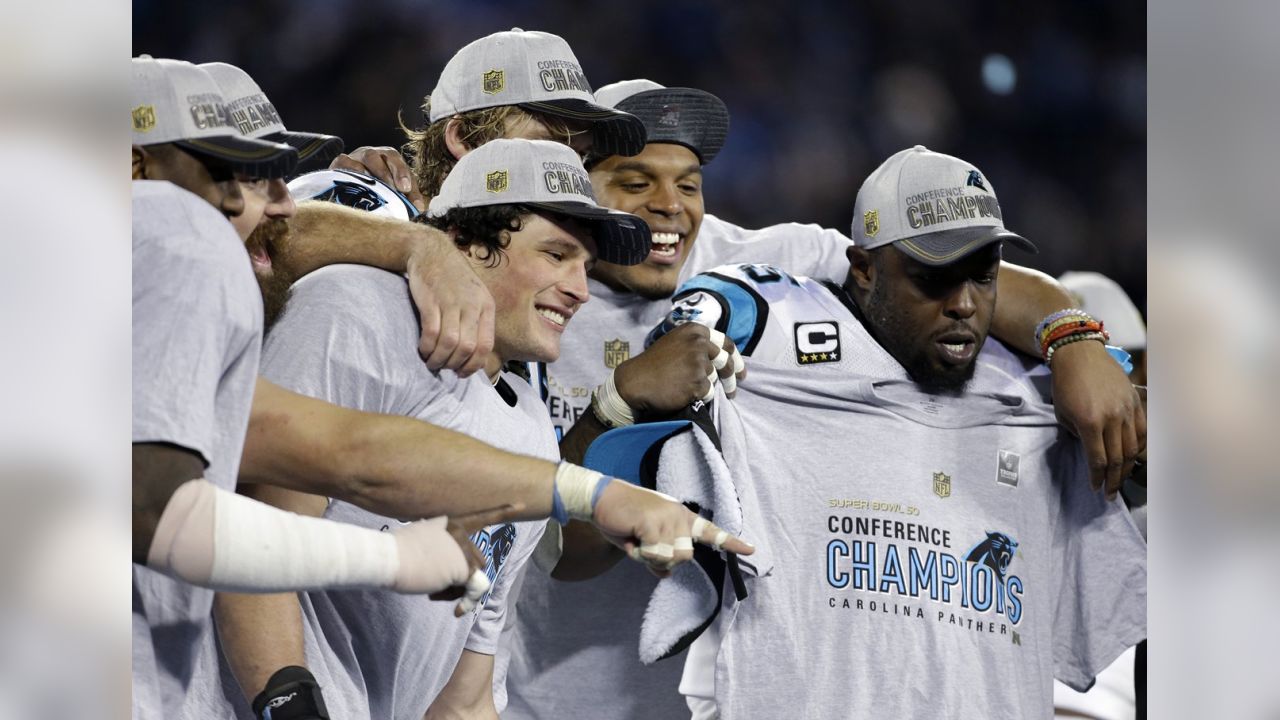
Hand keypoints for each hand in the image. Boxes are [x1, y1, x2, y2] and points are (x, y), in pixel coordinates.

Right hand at [330, 146, 426, 212]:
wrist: (350, 189)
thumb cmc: (380, 189)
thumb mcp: (397, 191)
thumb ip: (409, 197)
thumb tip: (419, 207)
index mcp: (386, 157)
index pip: (394, 158)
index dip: (401, 172)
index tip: (405, 188)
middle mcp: (369, 154)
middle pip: (375, 155)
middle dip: (385, 173)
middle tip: (393, 191)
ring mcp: (352, 158)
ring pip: (358, 160)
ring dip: (368, 175)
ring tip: (375, 192)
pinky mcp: (337, 166)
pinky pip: (343, 165)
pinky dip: (350, 174)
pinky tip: (356, 187)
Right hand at [392, 503, 522, 606]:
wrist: (386, 558)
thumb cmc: (394, 555)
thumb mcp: (420, 543)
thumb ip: (442, 551)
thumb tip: (464, 576)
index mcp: (449, 523)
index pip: (480, 516)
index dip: (503, 511)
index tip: (522, 505)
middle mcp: (460, 532)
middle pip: (475, 562)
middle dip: (461, 580)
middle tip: (436, 591)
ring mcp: (462, 548)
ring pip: (473, 577)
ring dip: (457, 591)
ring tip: (433, 591)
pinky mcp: (463, 567)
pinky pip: (475, 590)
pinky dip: (468, 603)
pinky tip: (457, 611)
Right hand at [405, 229, 495, 376]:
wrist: (431, 251)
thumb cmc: (452, 279)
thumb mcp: (475, 296)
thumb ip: (477, 321)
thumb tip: (472, 355)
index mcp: (486, 307)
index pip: (486, 346)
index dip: (473, 365)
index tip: (461, 372)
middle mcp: (472, 305)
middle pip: (468, 348)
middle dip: (454, 364)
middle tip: (443, 367)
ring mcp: (452, 302)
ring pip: (450, 343)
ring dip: (439, 358)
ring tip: (431, 361)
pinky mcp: (431, 300)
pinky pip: (432, 332)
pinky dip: (427, 346)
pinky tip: (423, 349)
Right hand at [590, 480, 752, 576]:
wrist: (600, 499)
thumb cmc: (621, 519)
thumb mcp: (642, 542)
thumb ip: (657, 557)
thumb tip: (666, 575)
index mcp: (680, 517)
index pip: (710, 532)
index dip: (731, 543)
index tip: (752, 551)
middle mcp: (679, 516)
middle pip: (686, 557)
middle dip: (663, 560)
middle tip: (643, 546)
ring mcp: (668, 518)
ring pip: (671, 558)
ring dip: (649, 557)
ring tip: (635, 539)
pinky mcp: (653, 523)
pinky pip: (654, 554)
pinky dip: (639, 553)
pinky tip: (630, 537)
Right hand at [614, 324, 745, 415]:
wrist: (635, 381)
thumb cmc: (654, 365)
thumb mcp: (676, 343)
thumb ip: (697, 344)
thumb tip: (722, 356)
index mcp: (695, 330)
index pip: (726, 343)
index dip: (736, 358)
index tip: (740, 370)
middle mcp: (699, 343)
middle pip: (726, 362)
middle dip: (732, 378)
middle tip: (733, 390)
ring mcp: (699, 362)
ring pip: (715, 379)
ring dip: (708, 388)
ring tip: (689, 389)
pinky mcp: (697, 382)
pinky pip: (708, 393)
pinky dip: (700, 397)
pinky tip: (685, 394)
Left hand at [1049, 340, 1145, 498]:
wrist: (1080, 353)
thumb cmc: (1065, 383)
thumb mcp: (1062, 413)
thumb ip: (1076, 434)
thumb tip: (1089, 450)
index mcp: (1090, 422)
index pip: (1098, 459)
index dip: (1097, 478)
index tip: (1095, 489)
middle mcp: (1112, 418)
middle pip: (1117, 458)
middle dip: (1113, 479)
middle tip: (1109, 493)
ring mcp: (1127, 409)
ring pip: (1132, 447)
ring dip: (1127, 467)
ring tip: (1120, 479)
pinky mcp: (1136, 402)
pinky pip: (1143, 430)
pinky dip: (1140, 447)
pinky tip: (1134, 457)